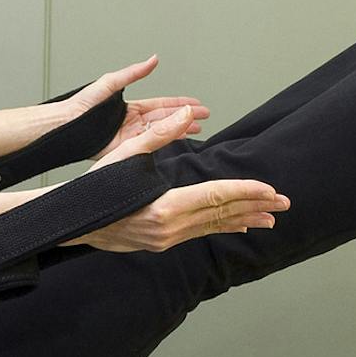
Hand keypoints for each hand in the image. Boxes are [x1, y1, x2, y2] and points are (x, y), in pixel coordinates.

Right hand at [60, 104, 288, 253]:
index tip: (271, 189)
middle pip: (221, 214)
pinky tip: (236, 226)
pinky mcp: (160, 243)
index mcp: (163, 207)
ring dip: (242, 220)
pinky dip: (220, 226)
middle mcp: (169, 228)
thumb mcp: (125, 154)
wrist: (70, 220)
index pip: (216, 196)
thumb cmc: (94, 184)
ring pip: (213, 227)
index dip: (246, 191)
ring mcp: (165, 239)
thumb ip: (158, 135)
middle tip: (285, 204)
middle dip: (255, 207)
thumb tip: (186, 113)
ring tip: (270, 218)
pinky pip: (199, 233)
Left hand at [64, 55, 211, 161]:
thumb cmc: (82, 106)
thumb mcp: (110, 83)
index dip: (180, 104)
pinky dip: (165, 144)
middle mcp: (134, 122)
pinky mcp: (126, 150)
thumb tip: (152, 60)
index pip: (162, 105)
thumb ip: (133, 73)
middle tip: (205, 116)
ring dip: (180, 131)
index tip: (196, 104)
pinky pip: (150, 146)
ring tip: (198, 129)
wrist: (67, 126)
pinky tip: (178, 142)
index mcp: (132, 108)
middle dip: (186, 117)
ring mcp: (132, 137)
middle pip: (166, 119)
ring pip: (162, 133)